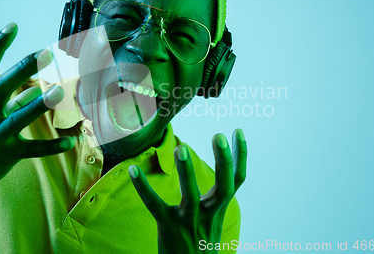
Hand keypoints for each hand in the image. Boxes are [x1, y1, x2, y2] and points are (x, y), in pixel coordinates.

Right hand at [0, 23, 74, 203]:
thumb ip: (11, 101)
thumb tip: (36, 88)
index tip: (13, 26)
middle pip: (1, 87)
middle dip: (23, 68)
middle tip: (45, 52)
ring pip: (17, 118)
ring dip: (39, 104)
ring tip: (60, 90)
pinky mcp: (5, 155)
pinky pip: (32, 150)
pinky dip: (51, 147)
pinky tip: (70, 142)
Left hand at [129, 129, 246, 253]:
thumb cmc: (200, 245)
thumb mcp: (212, 223)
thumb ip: (213, 201)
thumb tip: (216, 177)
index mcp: (218, 210)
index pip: (237, 181)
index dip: (240, 156)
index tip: (237, 132)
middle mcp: (208, 215)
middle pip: (223, 186)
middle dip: (223, 160)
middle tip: (218, 135)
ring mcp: (188, 222)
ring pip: (191, 195)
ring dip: (186, 171)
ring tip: (180, 148)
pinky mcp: (168, 227)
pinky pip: (154, 205)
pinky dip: (143, 187)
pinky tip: (133, 170)